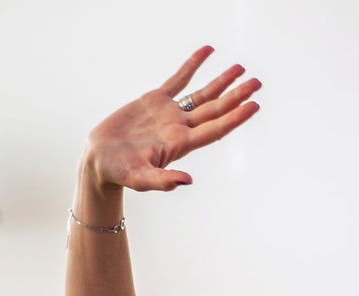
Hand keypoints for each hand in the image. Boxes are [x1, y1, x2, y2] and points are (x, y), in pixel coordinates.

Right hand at [83, 46, 261, 192]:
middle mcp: (181, 127)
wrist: (101, 160)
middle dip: (237, 96)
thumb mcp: (141, 180)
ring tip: (241, 69)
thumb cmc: (121, 173)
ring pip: (202, 94)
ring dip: (222, 82)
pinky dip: (192, 65)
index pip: (215, 129)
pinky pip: (179, 79)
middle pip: (216, 109)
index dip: (235, 117)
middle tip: (257, 83)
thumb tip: (187, 181)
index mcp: (181, 144)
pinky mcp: (155, 101)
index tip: (254, 105)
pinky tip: (208, 51)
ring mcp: (169, 113)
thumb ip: (163, 181)